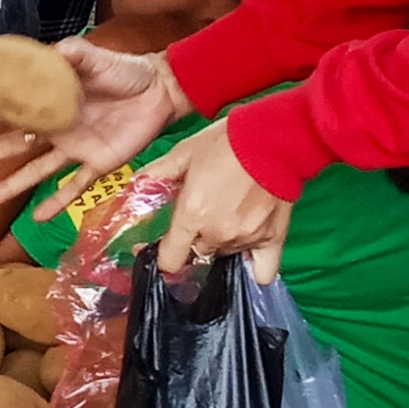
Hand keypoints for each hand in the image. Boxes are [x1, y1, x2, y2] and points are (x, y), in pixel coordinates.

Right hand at [14, 43, 189, 211]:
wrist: (160, 90)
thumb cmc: (124, 71)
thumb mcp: (96, 58)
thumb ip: (74, 55)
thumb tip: (53, 50)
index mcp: (51, 103)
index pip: (12, 112)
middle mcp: (56, 129)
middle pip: (12, 145)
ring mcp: (75, 149)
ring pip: (35, 171)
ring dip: (10, 185)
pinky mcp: (98, 164)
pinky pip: (76, 187)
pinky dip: (58, 202)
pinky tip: (38, 218)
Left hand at [129, 120, 294, 281]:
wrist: (273, 136)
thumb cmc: (227, 140)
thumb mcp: (183, 153)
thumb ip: (156, 176)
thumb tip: (135, 189)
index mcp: (191, 215)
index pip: (170, 261)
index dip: (163, 256)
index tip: (164, 246)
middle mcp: (217, 233)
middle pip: (197, 254)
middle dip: (195, 238)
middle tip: (202, 215)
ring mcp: (246, 238)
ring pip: (225, 253)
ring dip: (221, 241)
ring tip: (228, 213)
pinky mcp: (273, 238)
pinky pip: (262, 271)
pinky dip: (252, 265)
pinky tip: (247, 250)